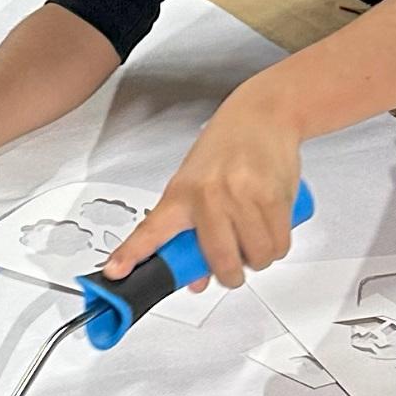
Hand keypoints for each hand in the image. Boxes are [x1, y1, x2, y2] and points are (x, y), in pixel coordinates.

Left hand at [100, 82, 303, 288]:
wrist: (262, 115)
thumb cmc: (225, 148)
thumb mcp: (196, 184)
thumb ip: (192, 232)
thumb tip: (198, 279)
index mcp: (181, 194)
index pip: (151, 230)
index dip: (132, 254)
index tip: (115, 271)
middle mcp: (209, 195)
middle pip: (221, 260)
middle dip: (230, 275)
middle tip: (233, 269)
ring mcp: (242, 196)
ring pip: (257, 256)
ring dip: (258, 258)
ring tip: (253, 238)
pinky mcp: (273, 196)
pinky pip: (279, 244)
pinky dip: (277, 247)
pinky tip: (270, 230)